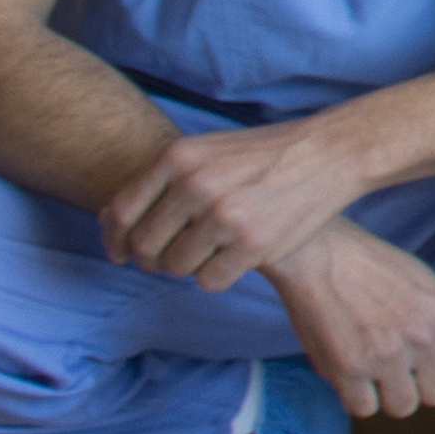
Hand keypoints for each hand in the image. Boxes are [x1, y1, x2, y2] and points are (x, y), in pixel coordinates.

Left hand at [107, 111, 383, 291]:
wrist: (326, 154)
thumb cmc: (259, 155)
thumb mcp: (206, 151)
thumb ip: (160, 180)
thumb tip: (108, 219)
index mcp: (178, 157)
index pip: (122, 213)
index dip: (116, 241)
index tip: (122, 256)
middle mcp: (196, 185)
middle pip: (146, 247)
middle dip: (155, 259)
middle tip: (174, 256)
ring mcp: (224, 216)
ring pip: (176, 267)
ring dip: (189, 267)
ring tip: (213, 249)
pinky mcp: (252, 245)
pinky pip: (208, 282)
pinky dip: (217, 276)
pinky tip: (235, 257)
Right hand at [268, 218, 434, 419]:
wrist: (318, 252)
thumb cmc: (372, 267)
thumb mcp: (427, 287)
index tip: (419, 358)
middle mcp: (423, 338)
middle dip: (416, 385)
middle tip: (392, 365)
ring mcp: (387, 356)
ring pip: (403, 407)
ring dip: (386, 394)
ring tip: (369, 367)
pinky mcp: (350, 369)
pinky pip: (363, 409)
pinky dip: (355, 397)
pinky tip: (348, 371)